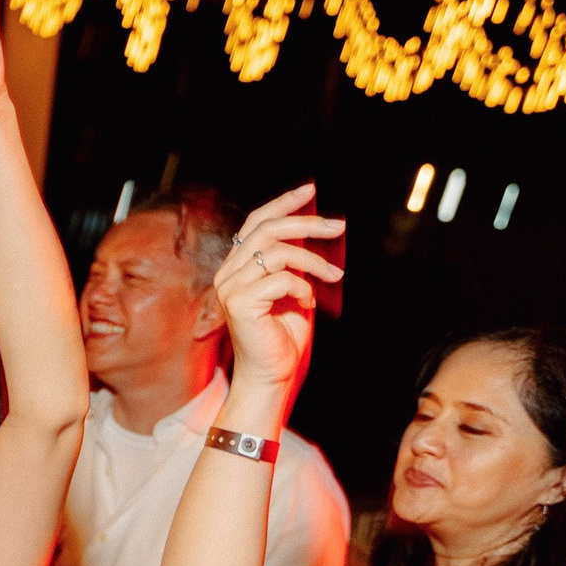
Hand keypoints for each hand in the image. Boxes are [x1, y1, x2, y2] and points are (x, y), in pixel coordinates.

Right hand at [211, 185, 340, 393]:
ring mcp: (230, 288)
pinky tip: (307, 304)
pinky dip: (302, 288)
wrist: (273, 375)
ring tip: (334, 277)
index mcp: (238, 266)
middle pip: (267, 230)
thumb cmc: (285, 335)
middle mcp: (228, 273)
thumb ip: (296, 261)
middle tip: (337, 227)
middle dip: (306, 223)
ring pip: (276, 252)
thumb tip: (317, 228)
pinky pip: (280, 279)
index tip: (310, 190)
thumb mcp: (296, 288)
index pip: (255, 222)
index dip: (282, 203)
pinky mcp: (238, 303)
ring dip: (313, 262)